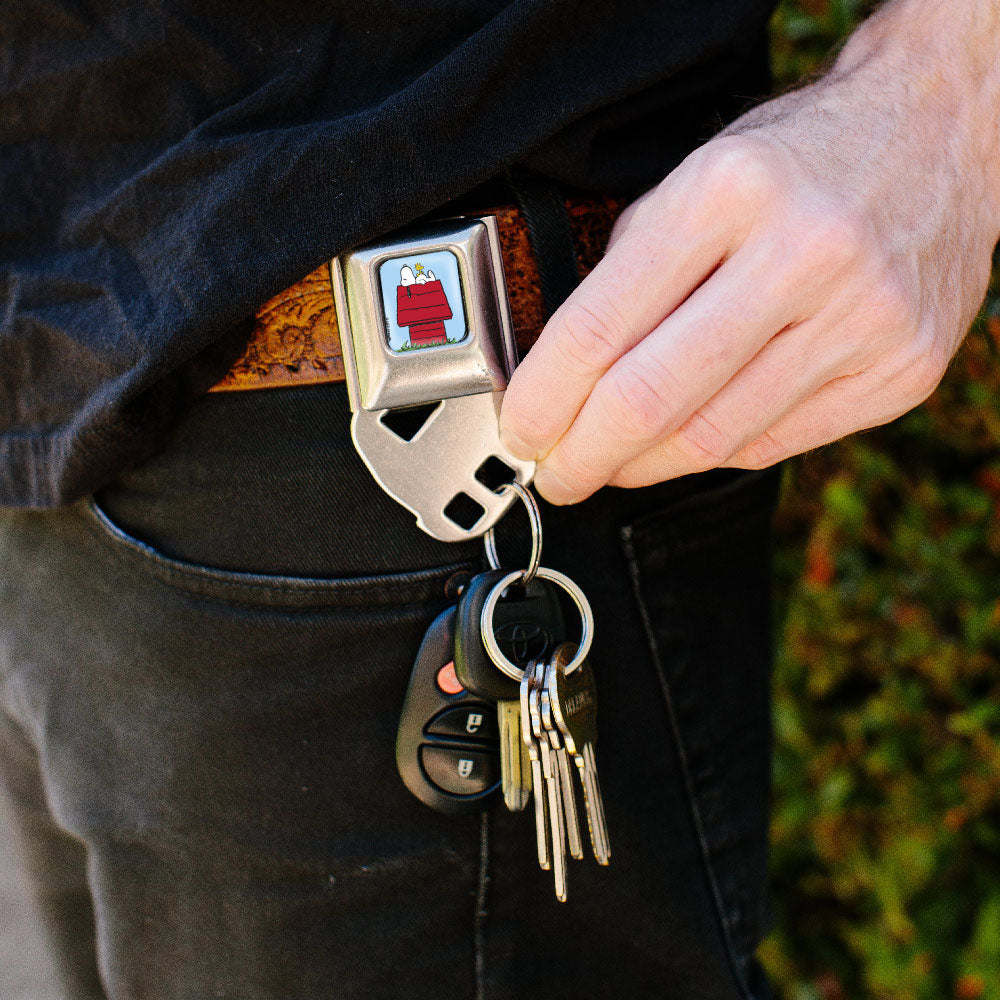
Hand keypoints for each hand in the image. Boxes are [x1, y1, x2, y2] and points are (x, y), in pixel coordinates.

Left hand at [499, 0, 999, 504]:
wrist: (940, 135)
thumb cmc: (800, 161)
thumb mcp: (694, 181)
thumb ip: (626, 274)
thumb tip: (562, 378)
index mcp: (728, 193)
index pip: (599, 329)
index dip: (542, 400)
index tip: (520, 430)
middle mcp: (805, 253)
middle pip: (651, 401)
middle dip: (581, 456)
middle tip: (554, 473)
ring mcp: (863, 318)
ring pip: (711, 438)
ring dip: (640, 466)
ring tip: (611, 462)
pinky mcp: (900, 371)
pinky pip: (771, 445)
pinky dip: (710, 454)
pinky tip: (683, 443)